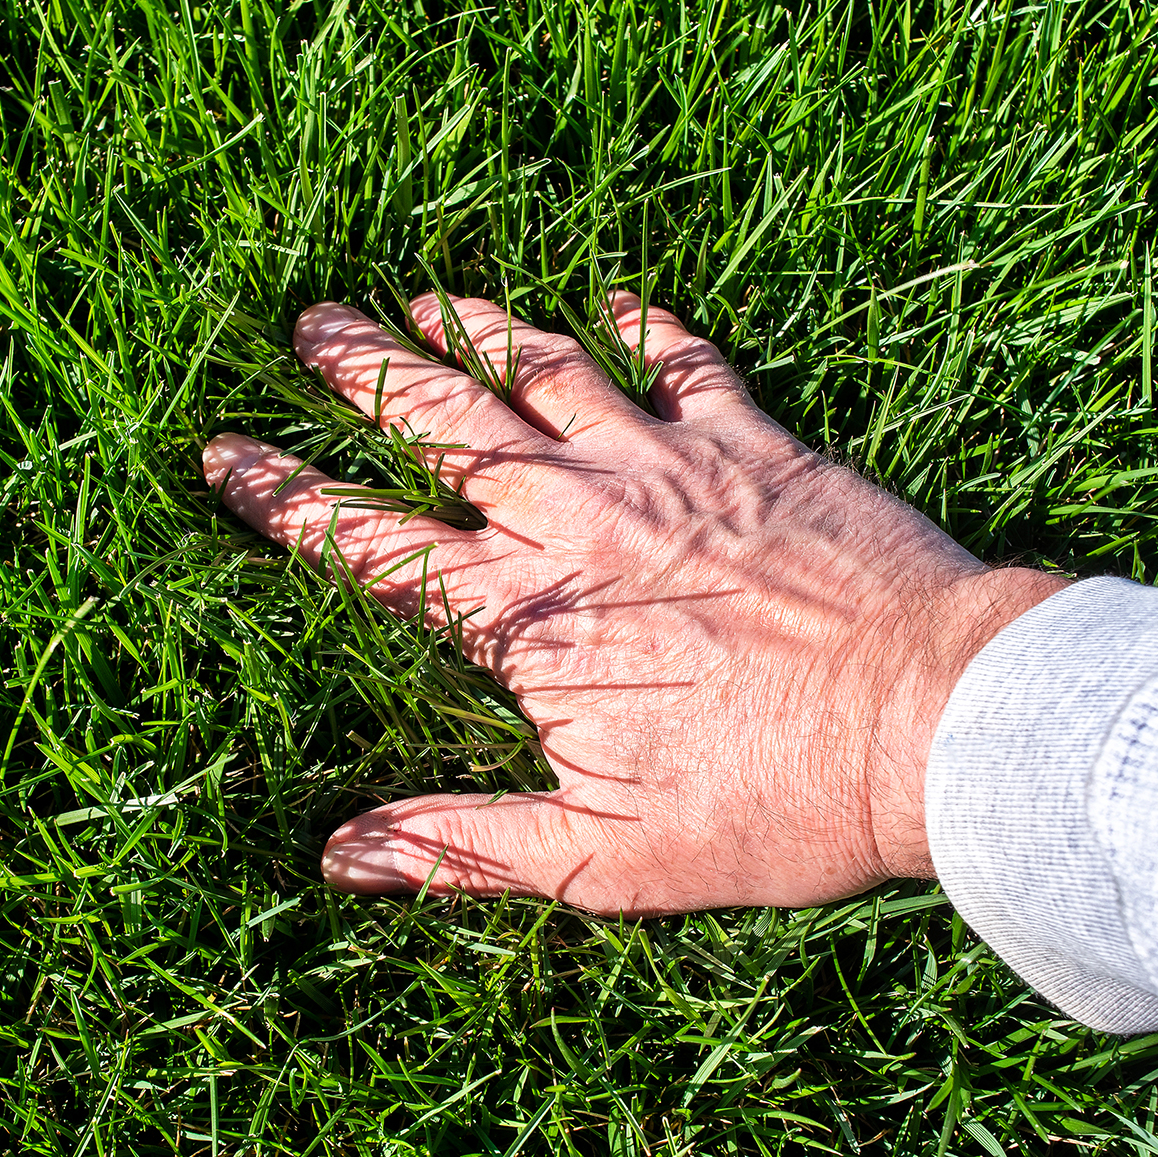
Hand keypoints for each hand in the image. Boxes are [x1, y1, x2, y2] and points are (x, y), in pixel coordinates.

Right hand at [204, 293, 1066, 912]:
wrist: (933, 721)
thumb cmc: (774, 803)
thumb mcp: (605, 858)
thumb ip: (466, 845)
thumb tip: (342, 856)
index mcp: (524, 615)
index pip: (370, 545)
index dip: (286, 499)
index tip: (224, 455)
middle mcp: (576, 517)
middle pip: (444, 426)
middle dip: (364, 373)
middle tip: (310, 325)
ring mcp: (666, 464)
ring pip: (544, 371)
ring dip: (474, 330)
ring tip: (418, 297)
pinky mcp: (756, 441)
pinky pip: (686, 359)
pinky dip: (647, 325)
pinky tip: (620, 298)